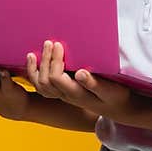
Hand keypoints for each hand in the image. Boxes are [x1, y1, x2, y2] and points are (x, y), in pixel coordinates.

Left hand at [26, 40, 140, 120]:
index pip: (56, 78)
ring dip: (35, 69)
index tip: (59, 45)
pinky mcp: (63, 91)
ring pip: (40, 86)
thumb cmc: (116, 97)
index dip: (54, 61)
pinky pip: (42, 86)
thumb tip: (79, 73)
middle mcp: (66, 96)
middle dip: (45, 60)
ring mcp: (63, 95)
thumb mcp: (110, 91)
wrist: (118, 108)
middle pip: (45, 81)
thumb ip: (95, 83)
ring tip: (33, 53)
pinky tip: (34, 62)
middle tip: (49, 42)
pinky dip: (35, 74)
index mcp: (76, 94)